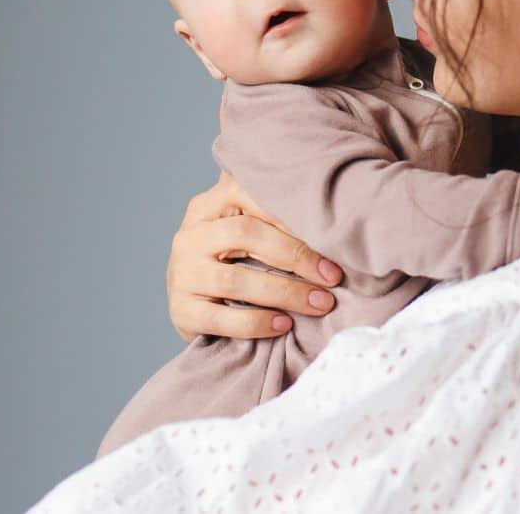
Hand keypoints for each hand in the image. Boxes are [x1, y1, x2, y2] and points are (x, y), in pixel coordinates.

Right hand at [167, 173, 344, 342]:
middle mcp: (191, 235)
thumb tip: (339, 215)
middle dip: (295, 256)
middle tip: (332, 277)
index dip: (292, 215)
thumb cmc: (233, 261)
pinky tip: (284, 325)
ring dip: (285, 293)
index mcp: (209, 205)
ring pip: (235, 280)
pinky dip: (257, 323)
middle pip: (245, 234)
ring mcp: (182, 273)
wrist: (192, 304)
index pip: (249, 195)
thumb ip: (274, 214)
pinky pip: (221, 318)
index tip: (331, 237)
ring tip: (319, 303)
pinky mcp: (181, 310)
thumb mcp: (245, 230)